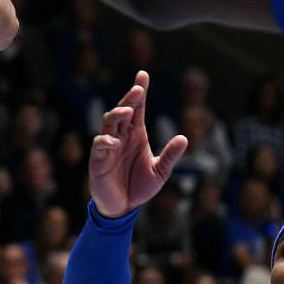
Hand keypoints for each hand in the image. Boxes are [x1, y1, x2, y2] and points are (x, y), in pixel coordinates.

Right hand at [89, 71, 187, 218]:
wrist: (123, 208)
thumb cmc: (139, 187)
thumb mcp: (160, 172)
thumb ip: (170, 155)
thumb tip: (184, 138)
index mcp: (136, 135)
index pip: (138, 109)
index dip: (140, 91)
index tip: (143, 74)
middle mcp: (121, 137)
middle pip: (123, 111)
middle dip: (130, 99)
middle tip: (138, 89)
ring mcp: (109, 147)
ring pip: (109, 123)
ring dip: (116, 114)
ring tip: (127, 110)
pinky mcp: (99, 160)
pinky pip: (99, 146)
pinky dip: (104, 142)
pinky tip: (113, 142)